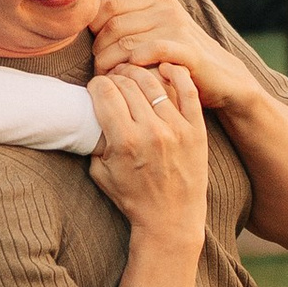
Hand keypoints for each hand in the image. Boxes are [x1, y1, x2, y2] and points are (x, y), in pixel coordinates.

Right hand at [85, 62, 206, 247]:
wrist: (171, 219)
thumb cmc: (132, 198)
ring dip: (138, 73)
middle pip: (127, 84)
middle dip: (114, 77)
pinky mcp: (196, 130)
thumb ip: (94, 141)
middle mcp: (151, 132)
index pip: (104, 92)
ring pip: (154, 82)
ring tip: (132, 74)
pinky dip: (176, 74)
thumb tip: (90, 111)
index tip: (95, 88)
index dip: (95, 85)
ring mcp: (176, 129)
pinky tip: (165, 67)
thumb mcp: (100, 172)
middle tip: (112, 81)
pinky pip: (188, 91)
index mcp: (124, 141)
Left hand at [91, 0, 247, 115]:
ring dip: (111, 64)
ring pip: (126, 42)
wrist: (224, 77)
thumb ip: (133, 20)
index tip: (94, 49)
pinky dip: (134, 64)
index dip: (94, 28)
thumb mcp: (159, 31)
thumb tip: (97, 11)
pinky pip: (152, 51)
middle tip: (98, 69)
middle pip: (114, 25)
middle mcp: (167, 9)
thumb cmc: (182, 58)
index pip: (110, 5)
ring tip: (108, 78)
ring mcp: (178, 28)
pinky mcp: (189, 50)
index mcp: (158, 1)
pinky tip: (130, 75)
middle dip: (99, 50)